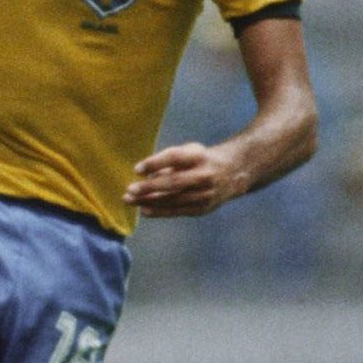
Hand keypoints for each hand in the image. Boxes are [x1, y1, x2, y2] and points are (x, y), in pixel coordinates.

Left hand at [125, 141, 249, 217]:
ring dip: (149, 201)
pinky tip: (144, 209)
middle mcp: (204, 175)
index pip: (175, 158)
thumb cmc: (201, 160)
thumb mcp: (189, 152)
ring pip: (174, 200)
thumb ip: (168, 161)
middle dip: (150, 187)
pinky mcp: (203, 208)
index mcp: (199, 156)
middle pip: (174, 182)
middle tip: (129, 190)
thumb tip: (145, 177)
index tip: (136, 169)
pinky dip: (160, 211)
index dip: (155, 163)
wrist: (233, 174)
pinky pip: (178, 211)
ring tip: (130, 200)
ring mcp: (205, 194)